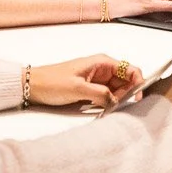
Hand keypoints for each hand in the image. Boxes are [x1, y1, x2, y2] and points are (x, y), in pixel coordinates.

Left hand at [26, 54, 149, 109]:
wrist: (33, 86)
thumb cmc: (51, 81)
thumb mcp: (78, 88)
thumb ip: (100, 94)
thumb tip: (116, 101)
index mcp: (102, 62)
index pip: (130, 69)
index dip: (138, 82)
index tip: (137, 97)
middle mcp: (102, 69)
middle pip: (126, 81)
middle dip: (127, 94)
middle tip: (120, 106)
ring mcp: (97, 79)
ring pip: (118, 90)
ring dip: (118, 100)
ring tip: (111, 109)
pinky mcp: (91, 89)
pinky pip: (108, 96)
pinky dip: (109, 103)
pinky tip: (104, 109)